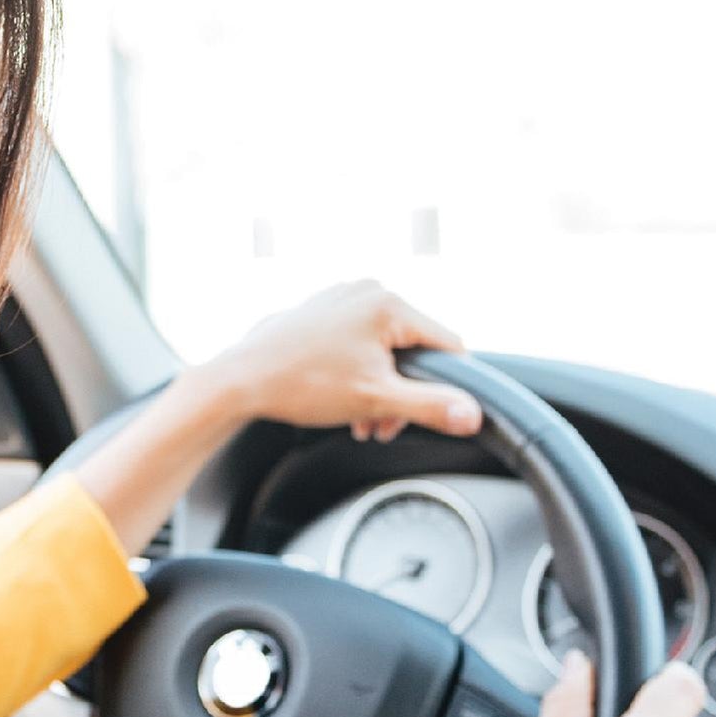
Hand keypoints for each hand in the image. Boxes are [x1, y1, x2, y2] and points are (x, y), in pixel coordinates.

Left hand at [207, 280, 482, 440]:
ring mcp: (342, 297)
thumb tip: (473, 413)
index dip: (446, 386)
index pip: (448, 345)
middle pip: (413, 350)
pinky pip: (360, 342)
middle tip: (380, 426)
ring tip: (359, 419)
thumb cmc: (303, 384)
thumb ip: (431, 406)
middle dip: (402, 395)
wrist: (242, 379)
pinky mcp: (324, 310)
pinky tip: (343, 399)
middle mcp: (367, 291)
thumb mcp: (376, 400)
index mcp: (388, 304)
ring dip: (379, 390)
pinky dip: (359, 373)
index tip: (428, 415)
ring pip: (385, 350)